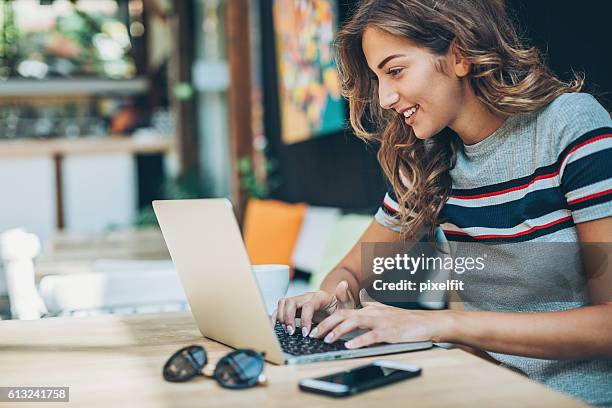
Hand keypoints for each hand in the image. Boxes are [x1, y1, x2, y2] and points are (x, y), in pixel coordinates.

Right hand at [271, 280, 355, 335]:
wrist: (336, 308)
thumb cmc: (340, 308)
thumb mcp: (346, 305)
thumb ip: (344, 296)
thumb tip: (343, 284)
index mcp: (318, 296)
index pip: (307, 305)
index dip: (305, 319)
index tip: (306, 333)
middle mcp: (306, 297)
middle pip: (290, 302)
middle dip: (288, 317)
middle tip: (291, 332)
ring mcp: (298, 301)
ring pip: (282, 303)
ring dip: (281, 317)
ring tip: (287, 331)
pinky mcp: (293, 308)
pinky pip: (280, 309)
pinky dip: (275, 317)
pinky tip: (276, 328)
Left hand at [311, 297, 454, 348]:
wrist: (427, 323)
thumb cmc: (406, 319)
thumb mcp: (385, 310)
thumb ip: (371, 304)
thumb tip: (361, 299)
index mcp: (370, 309)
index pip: (344, 311)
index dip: (327, 318)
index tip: (315, 327)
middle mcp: (373, 313)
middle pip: (344, 315)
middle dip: (326, 324)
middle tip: (313, 334)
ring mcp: (381, 322)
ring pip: (354, 322)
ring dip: (338, 331)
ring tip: (326, 339)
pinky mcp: (389, 332)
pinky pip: (371, 336)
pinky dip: (359, 341)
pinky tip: (349, 346)